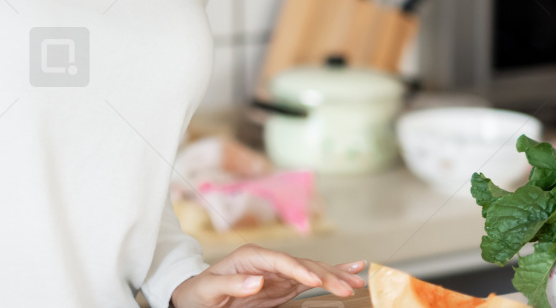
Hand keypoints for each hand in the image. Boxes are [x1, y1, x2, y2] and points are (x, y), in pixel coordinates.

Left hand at [169, 246, 365, 307]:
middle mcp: (269, 261)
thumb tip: (257, 280)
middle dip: (326, 274)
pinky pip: (310, 280)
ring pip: (312, 271)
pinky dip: (330, 277)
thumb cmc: (200, 292)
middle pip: (302, 265)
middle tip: (348, 287)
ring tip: (359, 278)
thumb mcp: (210, 289)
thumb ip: (232, 284)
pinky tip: (350, 272)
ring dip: (335, 275)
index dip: (300, 269)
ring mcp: (278, 273)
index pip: (281, 261)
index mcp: (251, 257)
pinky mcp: (284, 284)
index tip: (315, 279)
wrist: (197, 297)